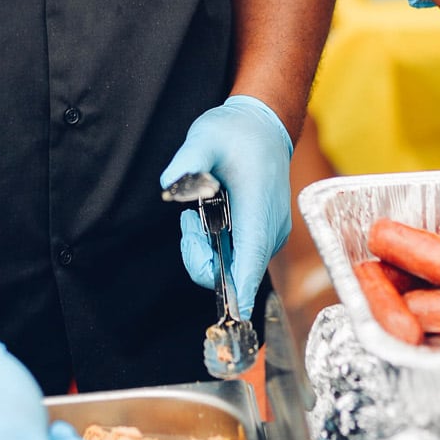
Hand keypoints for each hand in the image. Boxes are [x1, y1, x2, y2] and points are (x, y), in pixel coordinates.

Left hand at [159, 95, 291, 319]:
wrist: (264, 126)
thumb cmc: (238, 133)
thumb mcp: (206, 136)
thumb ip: (188, 160)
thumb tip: (171, 183)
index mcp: (259, 212)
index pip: (249, 264)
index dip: (237, 292)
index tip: (227, 314)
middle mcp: (268, 231)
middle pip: (234, 273)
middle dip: (201, 257)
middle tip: (188, 219)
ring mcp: (268, 234)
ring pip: (233, 266)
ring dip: (207, 249)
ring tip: (196, 212)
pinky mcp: (262, 233)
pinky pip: (236, 255)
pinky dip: (216, 244)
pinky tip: (208, 214)